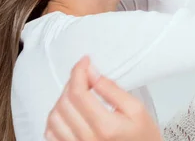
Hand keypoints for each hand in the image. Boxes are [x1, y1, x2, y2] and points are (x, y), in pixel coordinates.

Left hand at [45, 57, 161, 140]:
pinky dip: (55, 118)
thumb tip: (92, 73)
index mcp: (105, 127)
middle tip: (85, 76)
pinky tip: (68, 111)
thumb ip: (112, 90)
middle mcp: (87, 139)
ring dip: (62, 99)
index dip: (78, 71)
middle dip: (72, 82)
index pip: (78, 92)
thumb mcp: (136, 109)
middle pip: (64, 102)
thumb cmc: (143, 138)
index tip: (84, 62)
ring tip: (78, 93)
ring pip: (54, 117)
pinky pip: (51, 134)